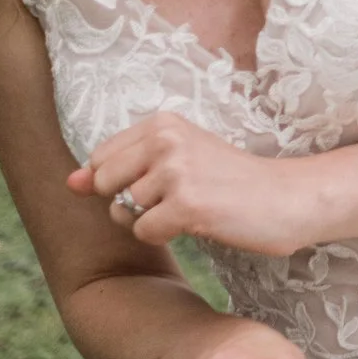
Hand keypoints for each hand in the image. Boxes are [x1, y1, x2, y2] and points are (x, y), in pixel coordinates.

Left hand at [68, 112, 318, 256]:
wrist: (288, 196)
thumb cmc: (231, 181)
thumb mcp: (175, 162)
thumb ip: (119, 168)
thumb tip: (69, 182)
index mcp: (163, 122)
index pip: (101, 158)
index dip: (123, 181)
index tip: (163, 182)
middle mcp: (166, 139)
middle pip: (104, 184)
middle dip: (130, 201)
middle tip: (176, 198)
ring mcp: (176, 171)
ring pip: (123, 211)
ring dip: (152, 220)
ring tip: (192, 208)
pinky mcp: (187, 204)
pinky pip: (144, 232)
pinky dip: (166, 236)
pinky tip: (198, 222)